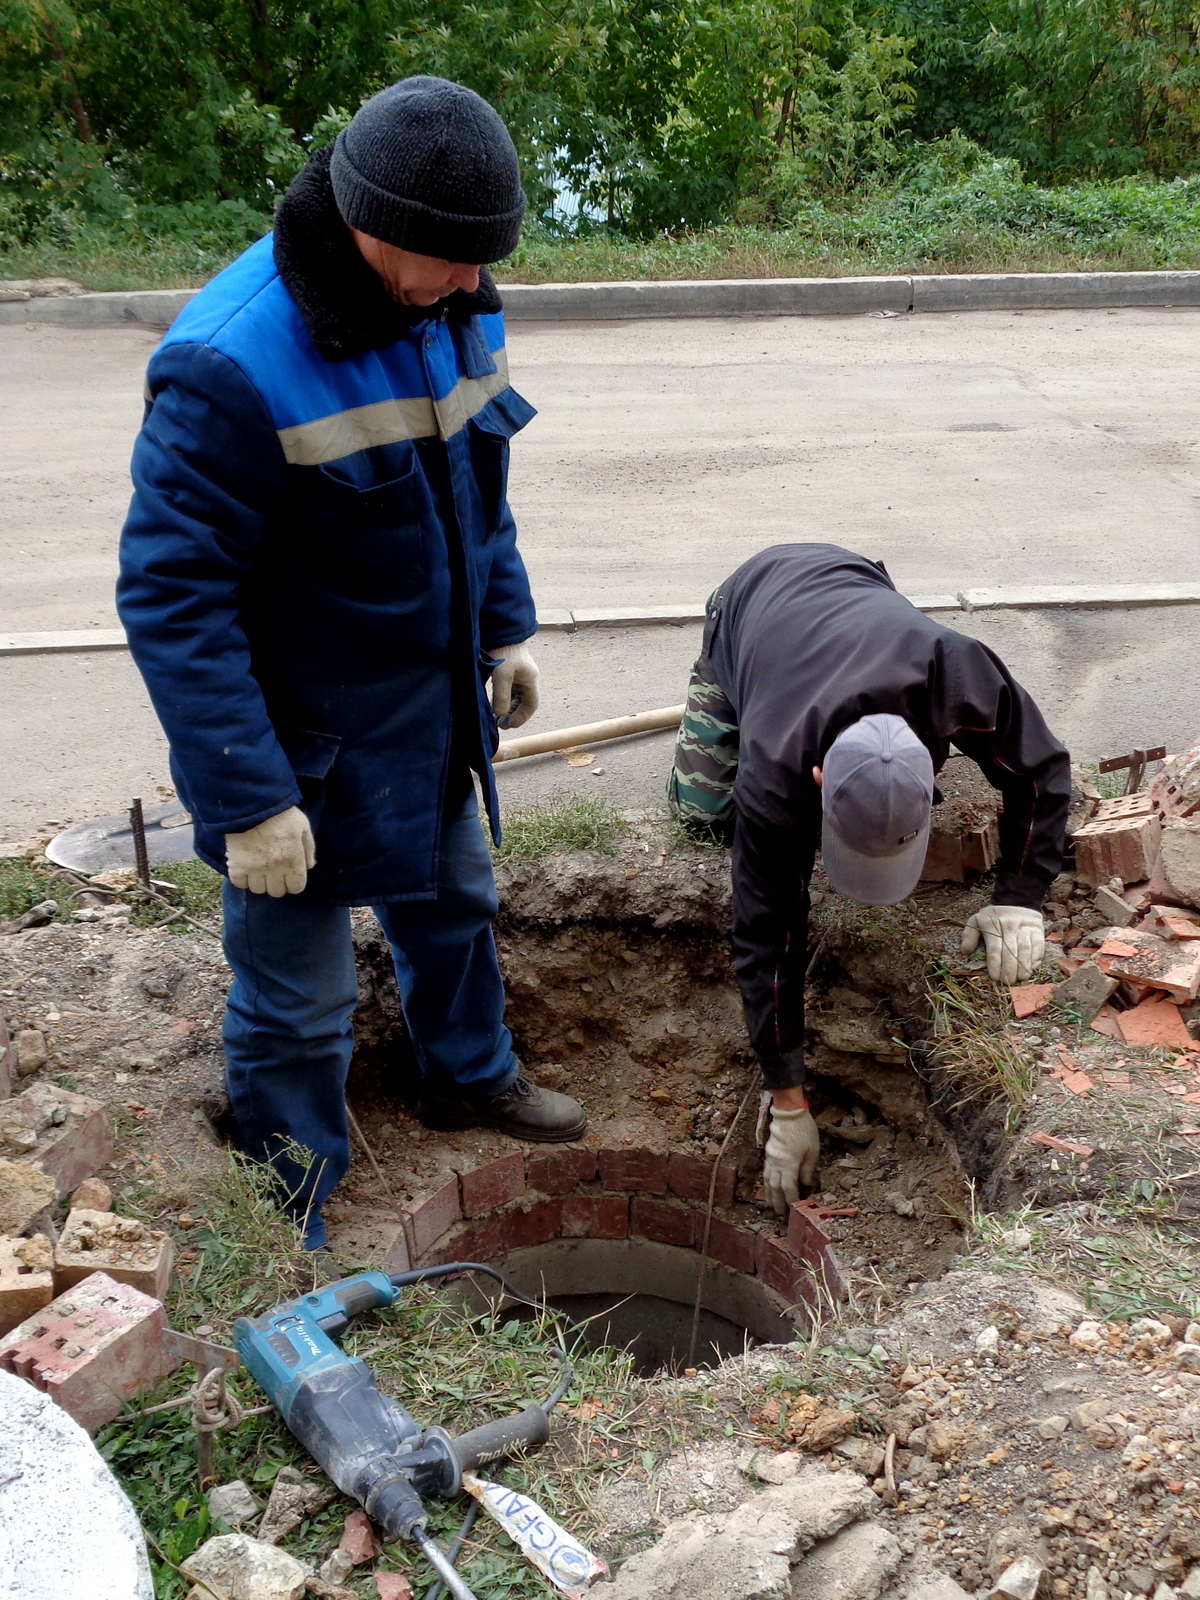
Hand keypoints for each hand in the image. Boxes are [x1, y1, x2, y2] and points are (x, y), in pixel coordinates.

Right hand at [225, 807, 314, 896]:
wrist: (251, 804)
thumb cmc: (281, 814)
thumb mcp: (303, 826)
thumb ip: (308, 848)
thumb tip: (310, 867)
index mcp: (293, 861)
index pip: (296, 888)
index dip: (294, 882)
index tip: (289, 875)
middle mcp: (275, 869)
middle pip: (277, 892)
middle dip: (277, 883)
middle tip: (273, 871)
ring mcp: (254, 869)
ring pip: (258, 890)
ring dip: (260, 882)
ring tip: (258, 869)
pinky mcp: (236, 865)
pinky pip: (239, 883)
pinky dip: (242, 879)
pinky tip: (245, 868)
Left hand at [490, 639, 538, 729]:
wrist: (501, 631)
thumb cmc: (503, 651)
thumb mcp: (501, 676)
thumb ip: (501, 696)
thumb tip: (500, 715)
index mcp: (530, 680)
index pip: (531, 705)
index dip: (521, 717)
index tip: (508, 724)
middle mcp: (527, 678)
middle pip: (524, 703)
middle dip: (513, 715)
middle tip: (500, 724)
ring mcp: (519, 675)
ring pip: (516, 697)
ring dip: (508, 708)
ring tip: (495, 717)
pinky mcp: (510, 671)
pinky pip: (510, 690)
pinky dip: (503, 699)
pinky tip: (493, 704)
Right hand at [759, 1092, 820, 1215]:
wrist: (788, 1113)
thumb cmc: (804, 1130)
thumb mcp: (812, 1150)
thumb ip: (808, 1169)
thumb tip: (806, 1184)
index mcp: (789, 1163)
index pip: (788, 1187)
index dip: (790, 1199)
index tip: (793, 1209)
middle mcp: (777, 1163)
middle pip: (775, 1187)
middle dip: (777, 1201)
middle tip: (779, 1214)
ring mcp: (770, 1158)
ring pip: (767, 1180)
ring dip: (769, 1194)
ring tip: (770, 1205)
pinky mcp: (768, 1153)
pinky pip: (765, 1171)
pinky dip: (766, 1182)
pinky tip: (768, 1186)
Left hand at [960, 904, 1044, 983]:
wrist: (1015, 900)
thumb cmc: (993, 916)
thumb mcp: (977, 920)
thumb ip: (969, 935)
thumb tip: (965, 952)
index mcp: (993, 926)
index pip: (994, 949)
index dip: (995, 965)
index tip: (994, 977)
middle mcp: (1010, 927)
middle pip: (1010, 952)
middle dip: (1009, 970)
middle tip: (1007, 982)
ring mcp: (1025, 928)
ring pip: (1025, 950)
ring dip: (1023, 967)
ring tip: (1020, 979)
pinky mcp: (1037, 930)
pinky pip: (1038, 946)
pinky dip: (1036, 958)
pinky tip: (1031, 968)